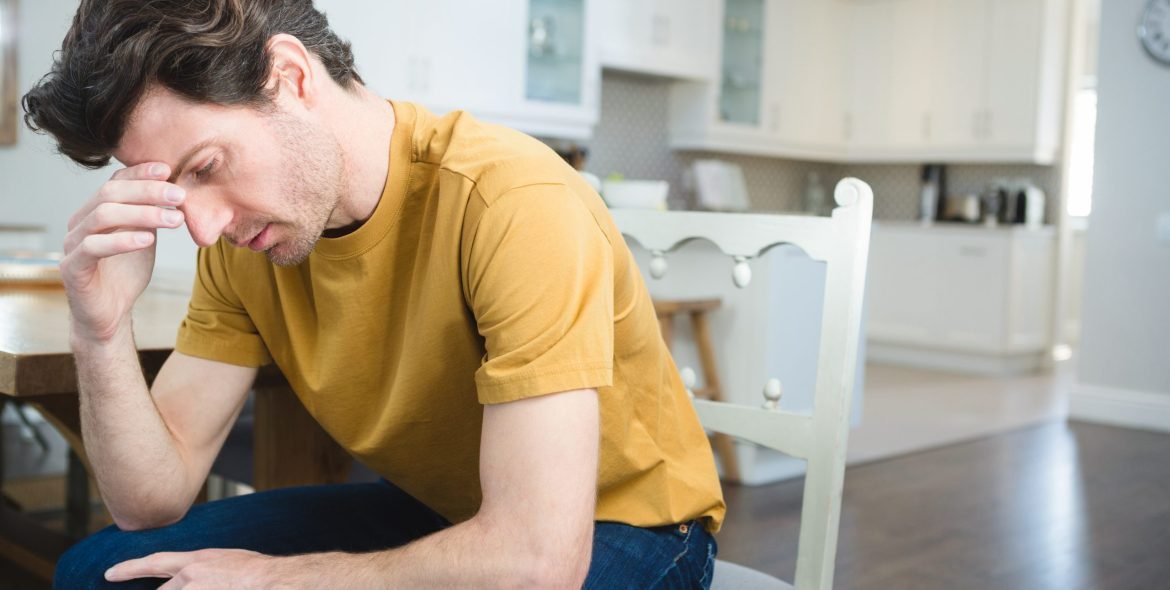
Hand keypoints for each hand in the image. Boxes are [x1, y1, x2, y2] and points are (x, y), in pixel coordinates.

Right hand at [61, 163, 185, 342]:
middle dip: (148, 191)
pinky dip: (122, 241)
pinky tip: (148, 240)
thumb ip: (151, 216)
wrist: (110, 313)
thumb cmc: (126, 273)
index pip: (115, 182)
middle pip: (109, 194)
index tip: (168, 169)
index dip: (140, 173)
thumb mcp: (144, 237)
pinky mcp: (71, 267)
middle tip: (179, 195)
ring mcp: (72, 244)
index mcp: (95, 211)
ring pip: (103, 216)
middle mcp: (80, 222)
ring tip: (174, 219)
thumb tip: (174, 190)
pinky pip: (94, 247)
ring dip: (143, 214)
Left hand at [105, 548, 283, 588]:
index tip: (109, 574)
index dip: (130, 568)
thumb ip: (209, 569)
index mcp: (198, 561)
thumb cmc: (261, 573)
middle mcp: (190, 578)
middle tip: (201, 585)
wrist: (275, 581)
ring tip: (214, 584)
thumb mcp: (230, 561)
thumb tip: (201, 578)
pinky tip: (216, 589)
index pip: (154, 563)